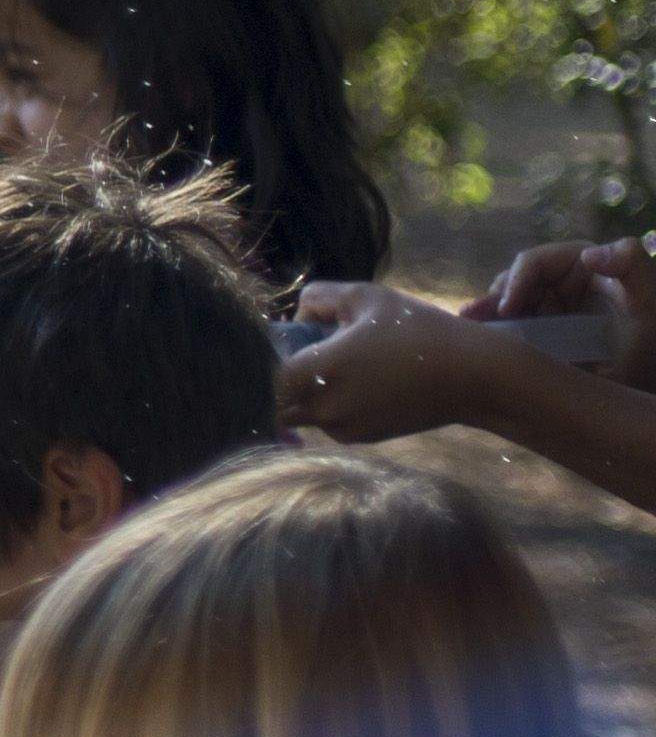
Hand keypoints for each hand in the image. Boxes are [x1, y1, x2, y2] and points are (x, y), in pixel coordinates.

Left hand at [278, 283, 530, 442]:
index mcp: (317, 372)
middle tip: (310, 352)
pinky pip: (330, 420)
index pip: (262, 376)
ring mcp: (342, 428)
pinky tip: (367, 380)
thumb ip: (318, 298)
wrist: (473, 376)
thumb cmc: (419, 330)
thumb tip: (298, 315)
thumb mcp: (366, 298)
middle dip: (284, 378)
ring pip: (302, 411)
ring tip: (348, 362)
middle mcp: (323, 408)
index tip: (286, 342)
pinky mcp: (362, 438)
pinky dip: (335, 402)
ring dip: (310, 390)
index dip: (265, 358)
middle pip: (275, 400)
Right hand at [482, 242, 655, 388]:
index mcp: (581, 262)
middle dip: (494, 300)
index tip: (508, 308)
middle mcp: (561, 280)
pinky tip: (474, 340)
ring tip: (467, 328)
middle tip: (474, 320)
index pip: (534, 262)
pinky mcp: (542, 331)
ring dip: (485, 315)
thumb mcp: (651, 299)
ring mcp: (549, 306)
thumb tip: (589, 253)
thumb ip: (631, 265)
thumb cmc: (654, 338)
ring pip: (506, 305)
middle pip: (513, 282)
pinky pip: (511, 328)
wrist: (650, 378)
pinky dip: (492, 333)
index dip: (516, 280)